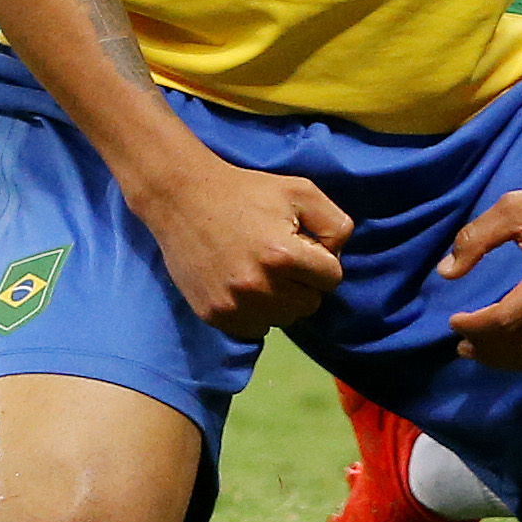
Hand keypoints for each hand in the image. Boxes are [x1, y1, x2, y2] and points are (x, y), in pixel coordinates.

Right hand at [135, 156, 351, 340]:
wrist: (184, 199)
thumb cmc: (248, 192)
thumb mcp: (302, 192)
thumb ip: (335, 224)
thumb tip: (337, 257)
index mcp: (283, 256)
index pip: (332, 278)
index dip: (322, 259)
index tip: (302, 244)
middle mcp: (258, 287)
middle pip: (310, 304)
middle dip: (304, 282)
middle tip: (281, 258)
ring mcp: (233, 305)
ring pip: (283, 319)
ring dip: (281, 300)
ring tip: (262, 270)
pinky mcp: (213, 315)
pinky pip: (254, 329)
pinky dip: (256, 312)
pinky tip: (244, 284)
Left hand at [439, 164, 521, 374]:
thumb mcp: (513, 208)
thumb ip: (475, 239)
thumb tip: (445, 273)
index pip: (506, 319)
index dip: (474, 327)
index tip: (454, 321)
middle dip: (486, 348)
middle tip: (463, 342)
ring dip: (510, 361)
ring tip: (485, 351)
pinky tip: (521, 353)